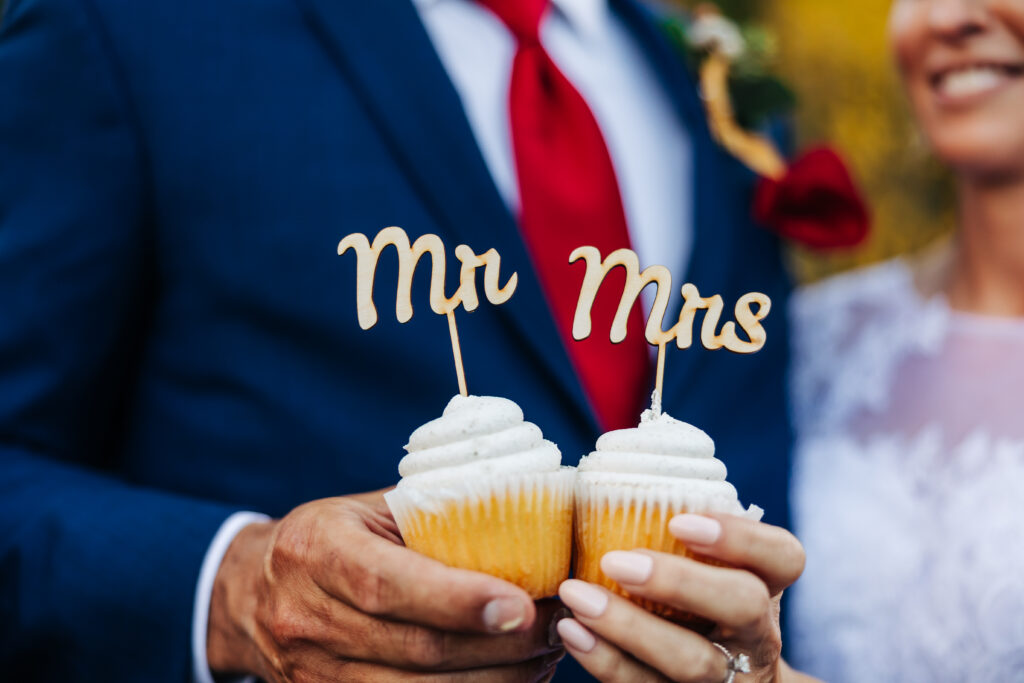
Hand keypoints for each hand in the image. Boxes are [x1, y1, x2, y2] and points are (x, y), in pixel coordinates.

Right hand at [207, 491, 563, 680]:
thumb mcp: (365, 510)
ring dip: (493, 682)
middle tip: (556, 629)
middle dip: (498, 647)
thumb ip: (431, 514)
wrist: (248, 592)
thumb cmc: (327, 538)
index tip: (521, 605)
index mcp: (318, 552)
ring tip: (545, 658)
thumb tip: (523, 514)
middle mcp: (308, 618)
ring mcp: (313, 675)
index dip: (458, 600)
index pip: (389, 585)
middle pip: (414, 649)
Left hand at [555, 513, 817, 681]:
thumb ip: (679, 536)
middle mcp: (757, 635)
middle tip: (616, 561)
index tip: (679, 520)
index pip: (783, 556)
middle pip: (743, 606)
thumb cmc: (696, 608)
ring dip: (628, 627)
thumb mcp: (708, 571)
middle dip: (679, 581)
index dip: (740, 537)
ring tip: (576, 596)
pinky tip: (573, 631)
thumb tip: (604, 484)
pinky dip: (607, 661)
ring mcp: (730, 679)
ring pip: (693, 661)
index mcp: (766, 586)